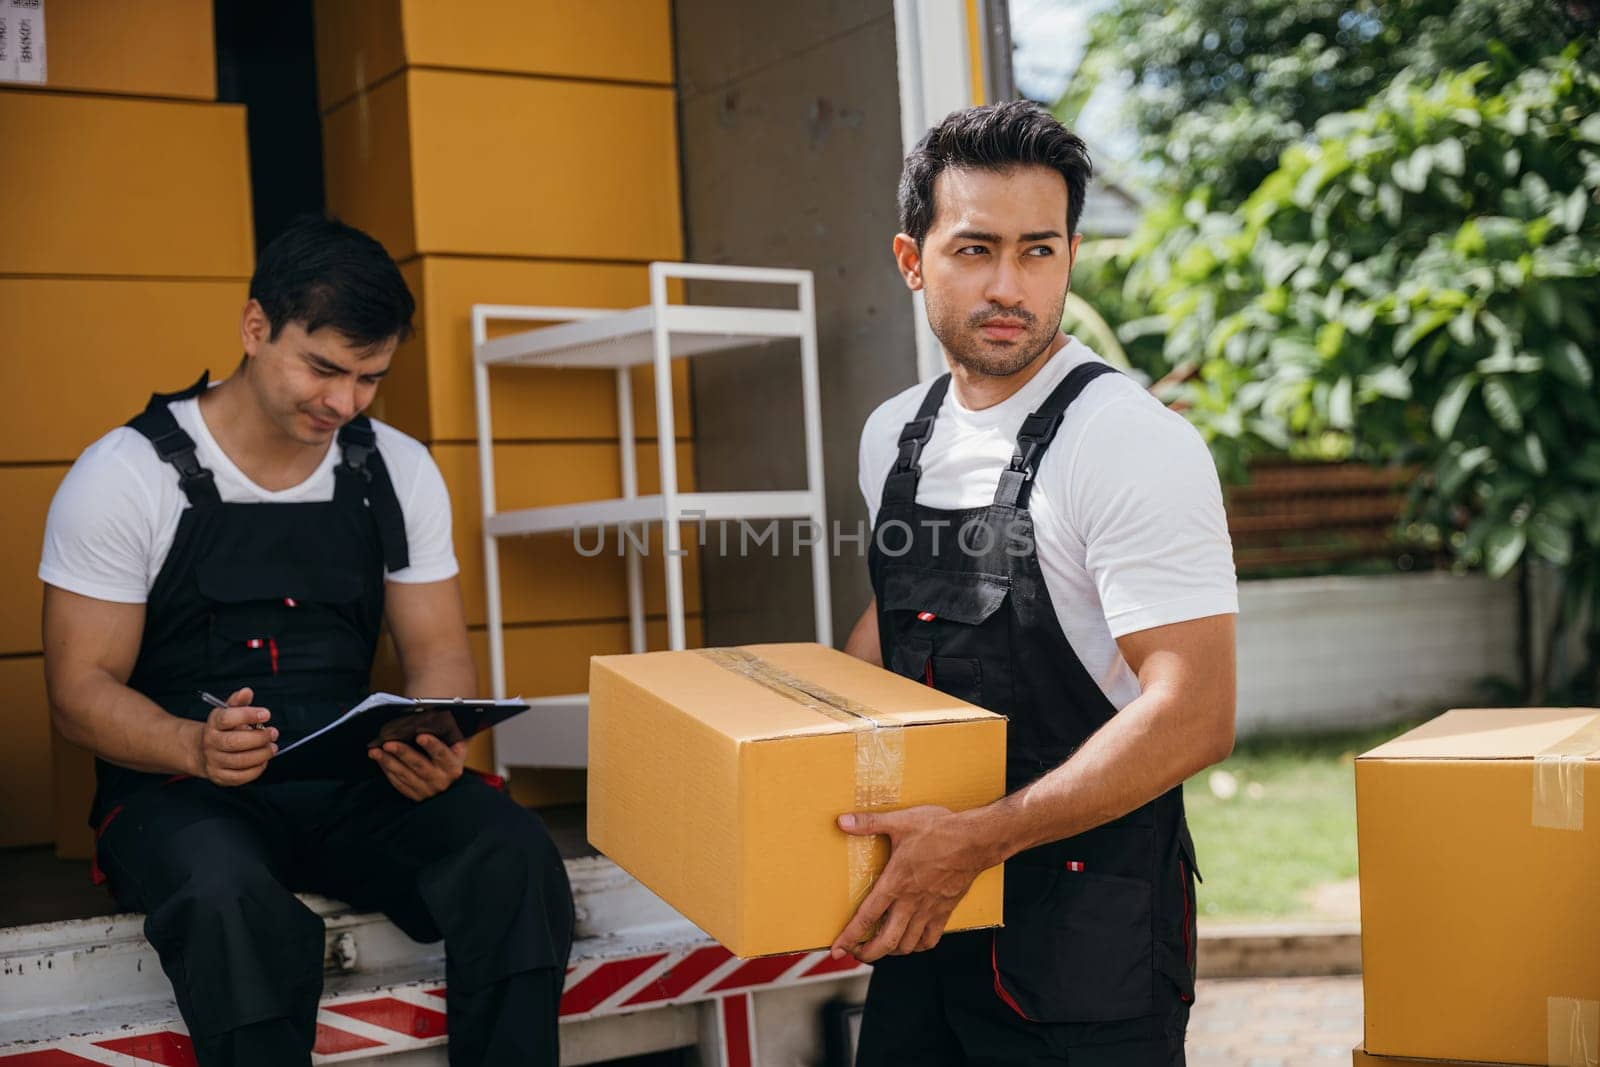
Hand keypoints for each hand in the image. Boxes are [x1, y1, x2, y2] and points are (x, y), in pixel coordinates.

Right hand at [192, 686, 276, 786]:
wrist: (203, 750)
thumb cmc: (224, 729)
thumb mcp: (228, 711)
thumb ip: (239, 701)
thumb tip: (247, 692)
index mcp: (213, 723)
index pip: (227, 718)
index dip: (248, 715)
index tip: (266, 714)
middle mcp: (210, 742)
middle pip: (234, 742)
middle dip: (259, 738)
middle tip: (273, 733)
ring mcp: (213, 761)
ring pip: (239, 761)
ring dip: (261, 754)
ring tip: (272, 748)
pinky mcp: (219, 776)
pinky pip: (240, 777)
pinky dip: (256, 769)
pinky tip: (263, 761)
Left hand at [369, 733, 467, 800]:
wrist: (451, 787)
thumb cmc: (452, 760)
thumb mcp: (458, 749)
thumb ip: (451, 736)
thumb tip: (438, 717)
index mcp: (452, 766)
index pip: (442, 754)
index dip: (431, 745)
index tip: (420, 736)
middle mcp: (440, 779)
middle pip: (419, 764)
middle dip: (402, 753)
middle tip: (388, 744)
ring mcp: (426, 789)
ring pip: (405, 775)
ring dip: (388, 762)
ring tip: (375, 751)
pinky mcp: (414, 795)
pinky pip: (398, 783)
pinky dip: (387, 771)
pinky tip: (380, 760)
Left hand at [829, 805, 985, 962]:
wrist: (976, 840)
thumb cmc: (940, 830)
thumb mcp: (901, 821)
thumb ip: (869, 823)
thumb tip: (842, 821)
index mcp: (895, 883)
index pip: (866, 918)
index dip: (849, 937)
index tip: (836, 949)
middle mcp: (911, 902)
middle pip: (886, 941)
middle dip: (867, 953)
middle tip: (855, 953)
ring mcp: (929, 909)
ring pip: (907, 945)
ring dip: (890, 951)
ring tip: (879, 947)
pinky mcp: (945, 911)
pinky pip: (930, 939)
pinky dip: (917, 946)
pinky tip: (911, 941)